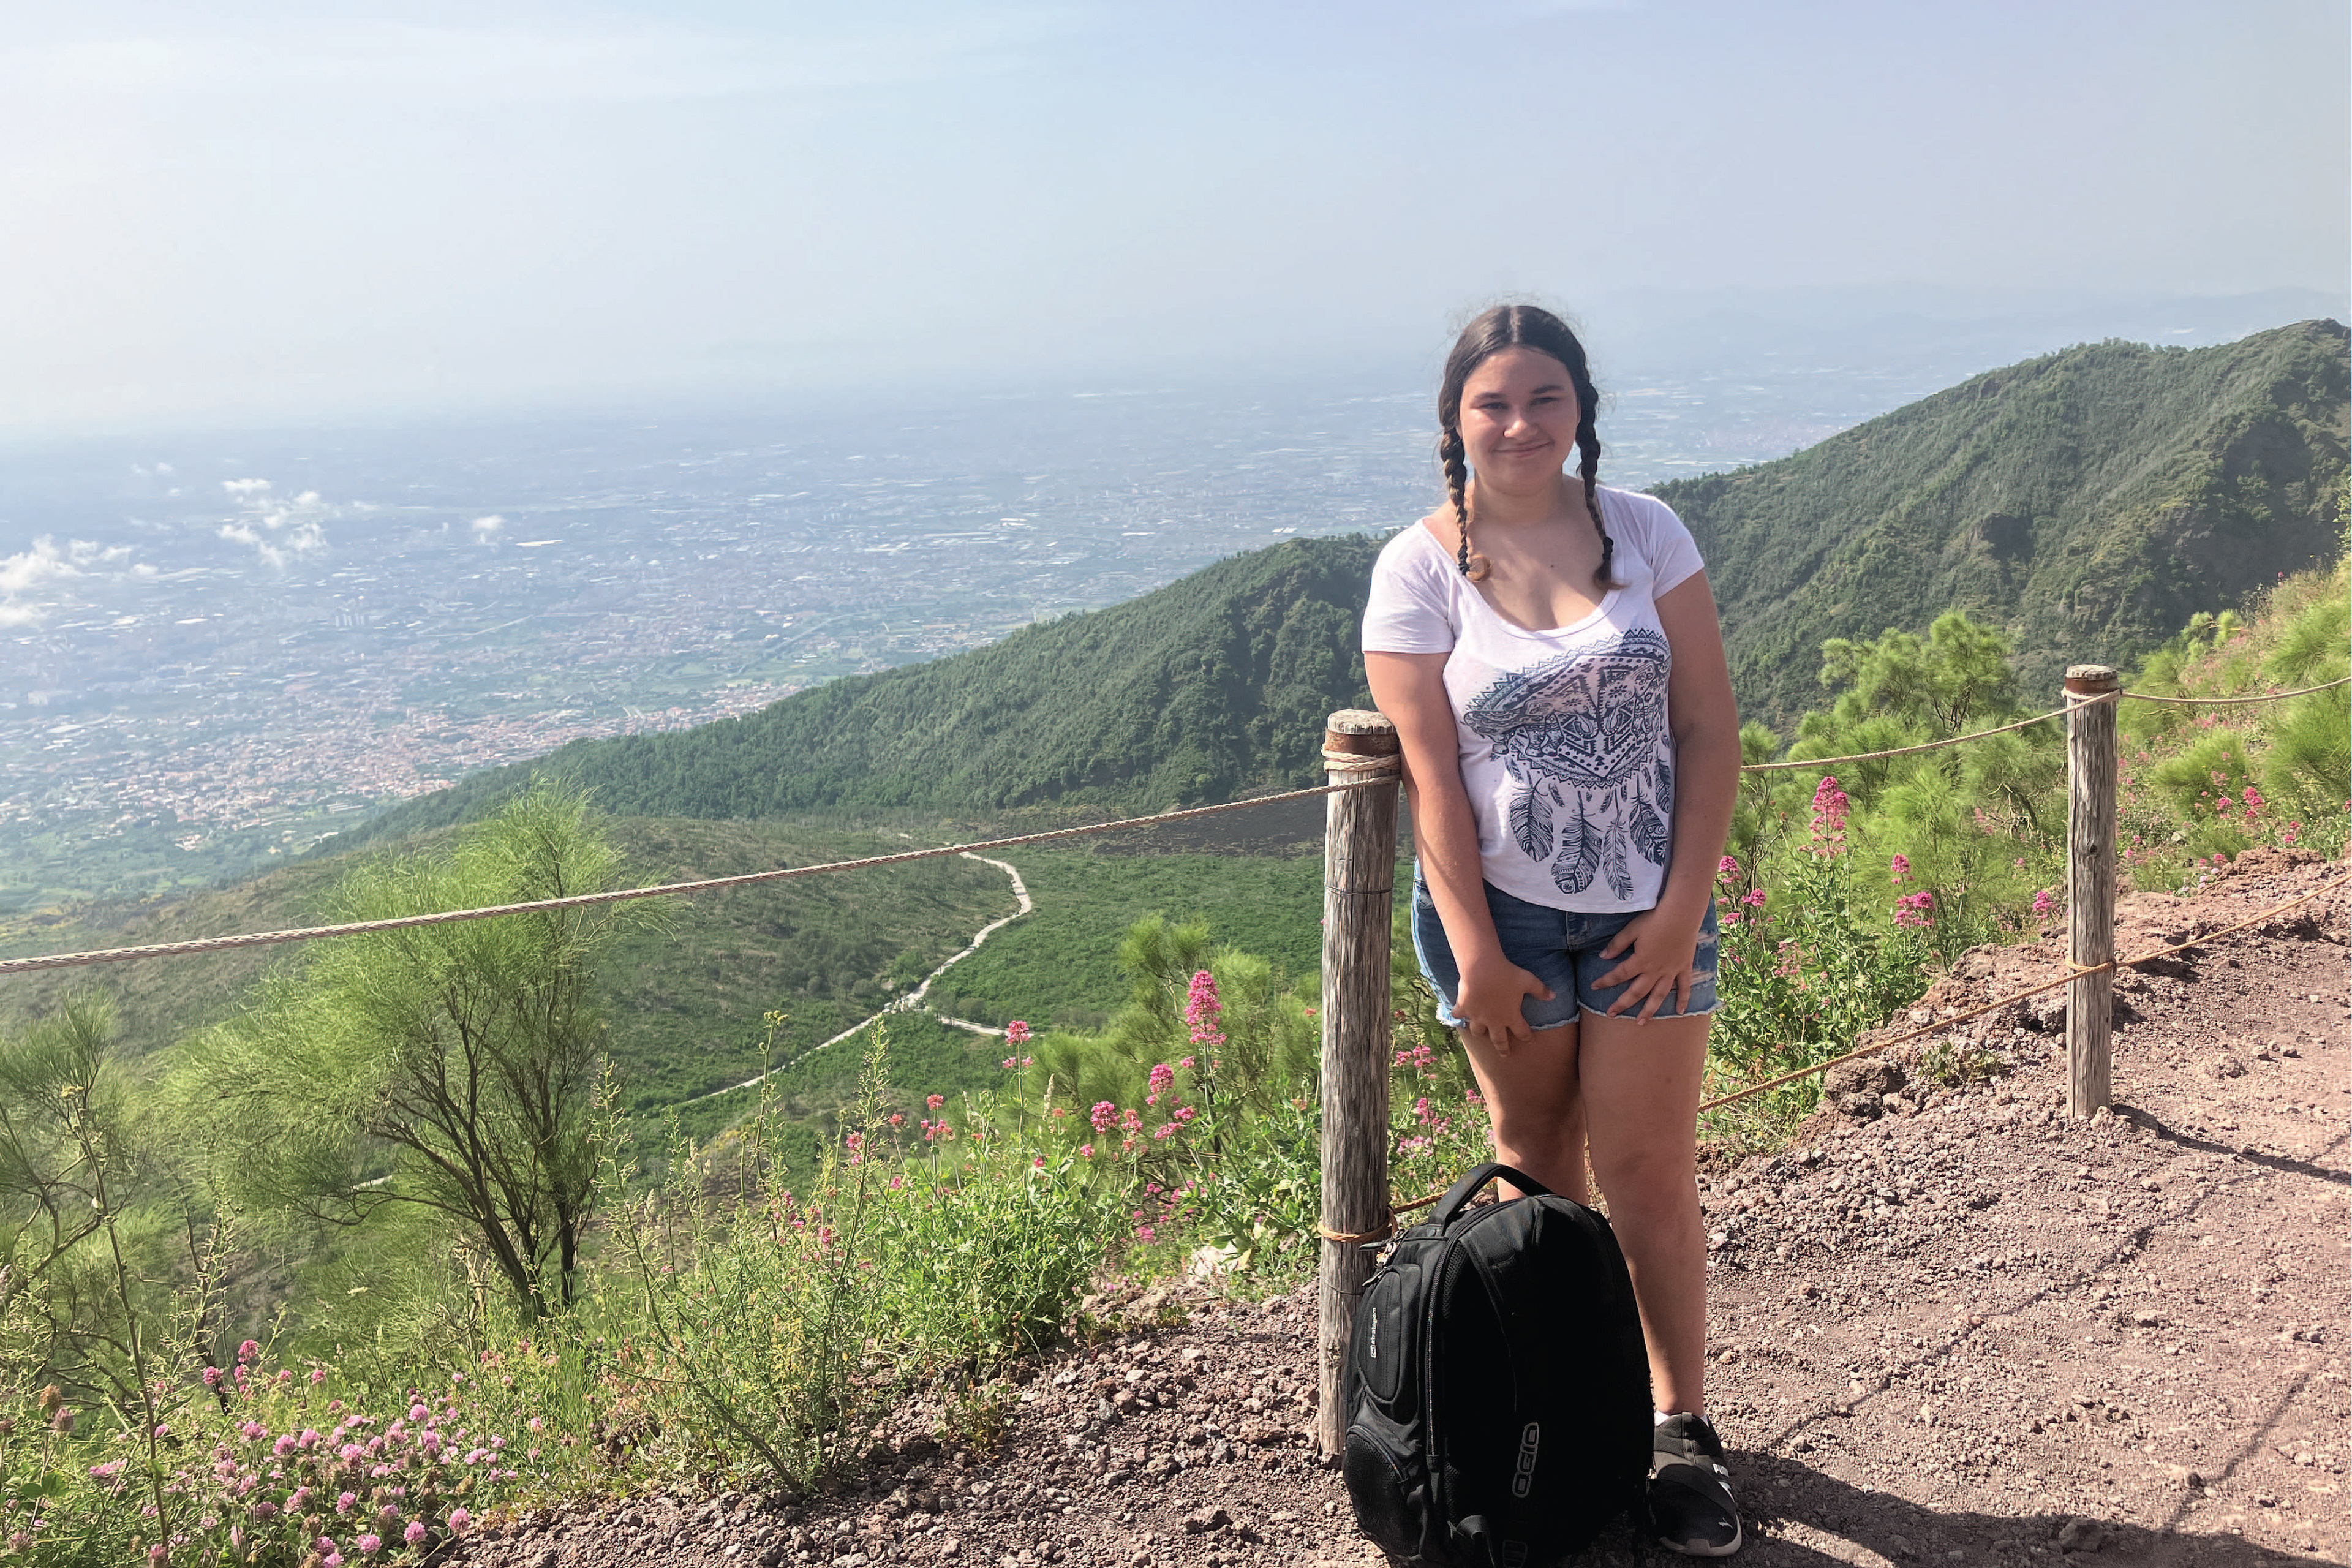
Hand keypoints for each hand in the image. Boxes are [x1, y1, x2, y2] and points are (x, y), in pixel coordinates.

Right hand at [1455, 955, 1553, 1054]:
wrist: (1482, 969)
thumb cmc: (1507, 974)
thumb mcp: (1528, 980)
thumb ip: (1540, 990)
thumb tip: (1554, 996)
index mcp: (1511, 1016)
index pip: (1522, 1032)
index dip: (1527, 1037)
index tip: (1529, 1040)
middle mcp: (1494, 1021)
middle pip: (1499, 1040)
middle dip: (1503, 1049)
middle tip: (1505, 1054)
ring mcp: (1477, 1016)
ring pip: (1477, 1032)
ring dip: (1480, 1033)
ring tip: (1481, 1033)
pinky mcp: (1463, 1008)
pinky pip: (1458, 1016)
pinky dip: (1458, 1015)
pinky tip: (1458, 1014)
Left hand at [1593, 906, 1701, 1023]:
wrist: (1681, 914)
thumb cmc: (1655, 919)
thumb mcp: (1631, 930)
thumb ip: (1617, 945)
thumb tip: (1603, 957)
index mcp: (1640, 961)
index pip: (1619, 975)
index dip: (1605, 981)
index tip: (1593, 986)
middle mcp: (1655, 970)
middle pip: (1636, 992)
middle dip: (1622, 1004)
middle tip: (1611, 1015)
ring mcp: (1671, 971)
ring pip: (1659, 995)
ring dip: (1649, 1010)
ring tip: (1641, 1022)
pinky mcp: (1684, 967)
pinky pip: (1684, 987)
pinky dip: (1683, 1000)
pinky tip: (1680, 1012)